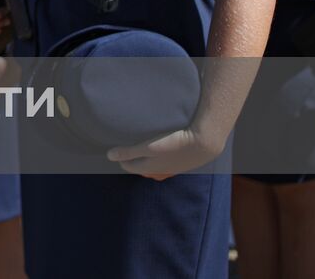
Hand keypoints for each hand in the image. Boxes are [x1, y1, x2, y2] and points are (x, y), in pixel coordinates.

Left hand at [108, 126, 226, 180]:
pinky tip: (163, 147)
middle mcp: (160, 171)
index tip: (115, 150)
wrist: (205, 143)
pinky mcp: (183, 162)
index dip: (121, 158)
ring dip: (148, 158)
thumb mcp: (149, 147)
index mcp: (150, 168)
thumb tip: (109, 156)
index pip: (129, 166)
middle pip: (142, 167)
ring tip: (144, 147)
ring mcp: (173, 168)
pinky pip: (166, 161)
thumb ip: (129, 152)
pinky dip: (161, 156)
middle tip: (127, 148)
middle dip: (133, 159)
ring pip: (155, 165)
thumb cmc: (175, 144)